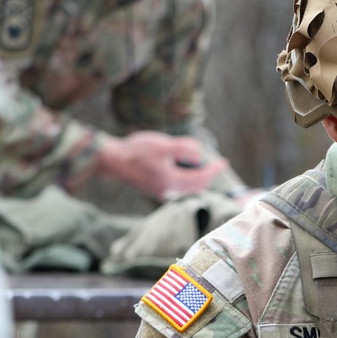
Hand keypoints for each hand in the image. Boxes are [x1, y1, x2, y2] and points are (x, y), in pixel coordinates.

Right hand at [94, 131, 227, 200]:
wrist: (112, 161)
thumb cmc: (135, 150)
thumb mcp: (161, 144)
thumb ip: (182, 148)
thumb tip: (200, 152)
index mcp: (172, 181)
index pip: (201, 178)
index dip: (214, 170)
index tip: (224, 162)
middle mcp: (169, 192)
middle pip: (197, 187)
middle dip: (209, 177)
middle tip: (219, 165)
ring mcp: (162, 193)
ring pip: (188, 190)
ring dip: (199, 180)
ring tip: (207, 169)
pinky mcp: (157, 190)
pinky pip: (180, 189)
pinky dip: (188, 182)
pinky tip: (190, 173)